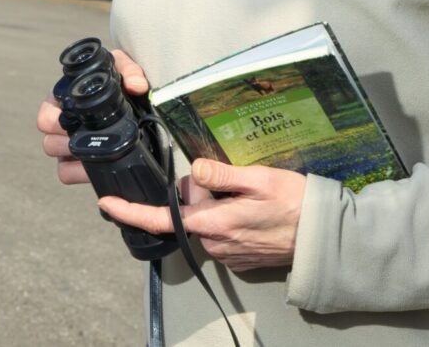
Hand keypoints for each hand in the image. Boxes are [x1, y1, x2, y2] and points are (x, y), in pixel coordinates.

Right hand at [37, 48, 149, 185]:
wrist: (134, 110)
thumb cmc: (121, 83)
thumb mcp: (125, 71)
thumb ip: (131, 71)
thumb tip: (136, 85)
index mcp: (66, 96)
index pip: (47, 108)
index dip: (55, 114)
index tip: (76, 117)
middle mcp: (61, 118)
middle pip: (45, 131)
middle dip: (62, 134)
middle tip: (85, 133)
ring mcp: (66, 141)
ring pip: (51, 149)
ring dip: (69, 151)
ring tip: (92, 147)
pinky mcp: (74, 163)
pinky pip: (64, 172)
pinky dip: (76, 172)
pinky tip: (92, 166)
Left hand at [99, 159, 305, 271]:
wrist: (321, 237)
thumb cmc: (293, 203)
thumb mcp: (258, 178)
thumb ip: (222, 174)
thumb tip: (193, 170)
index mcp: (214, 223)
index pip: (162, 219)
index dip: (131, 212)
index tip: (106, 204)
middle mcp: (215, 242)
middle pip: (187, 211)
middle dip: (197, 191)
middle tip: (229, 179)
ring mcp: (227, 253)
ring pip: (203, 220)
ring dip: (214, 204)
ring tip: (246, 194)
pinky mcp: (238, 256)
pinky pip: (219, 230)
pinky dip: (226, 215)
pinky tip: (249, 207)